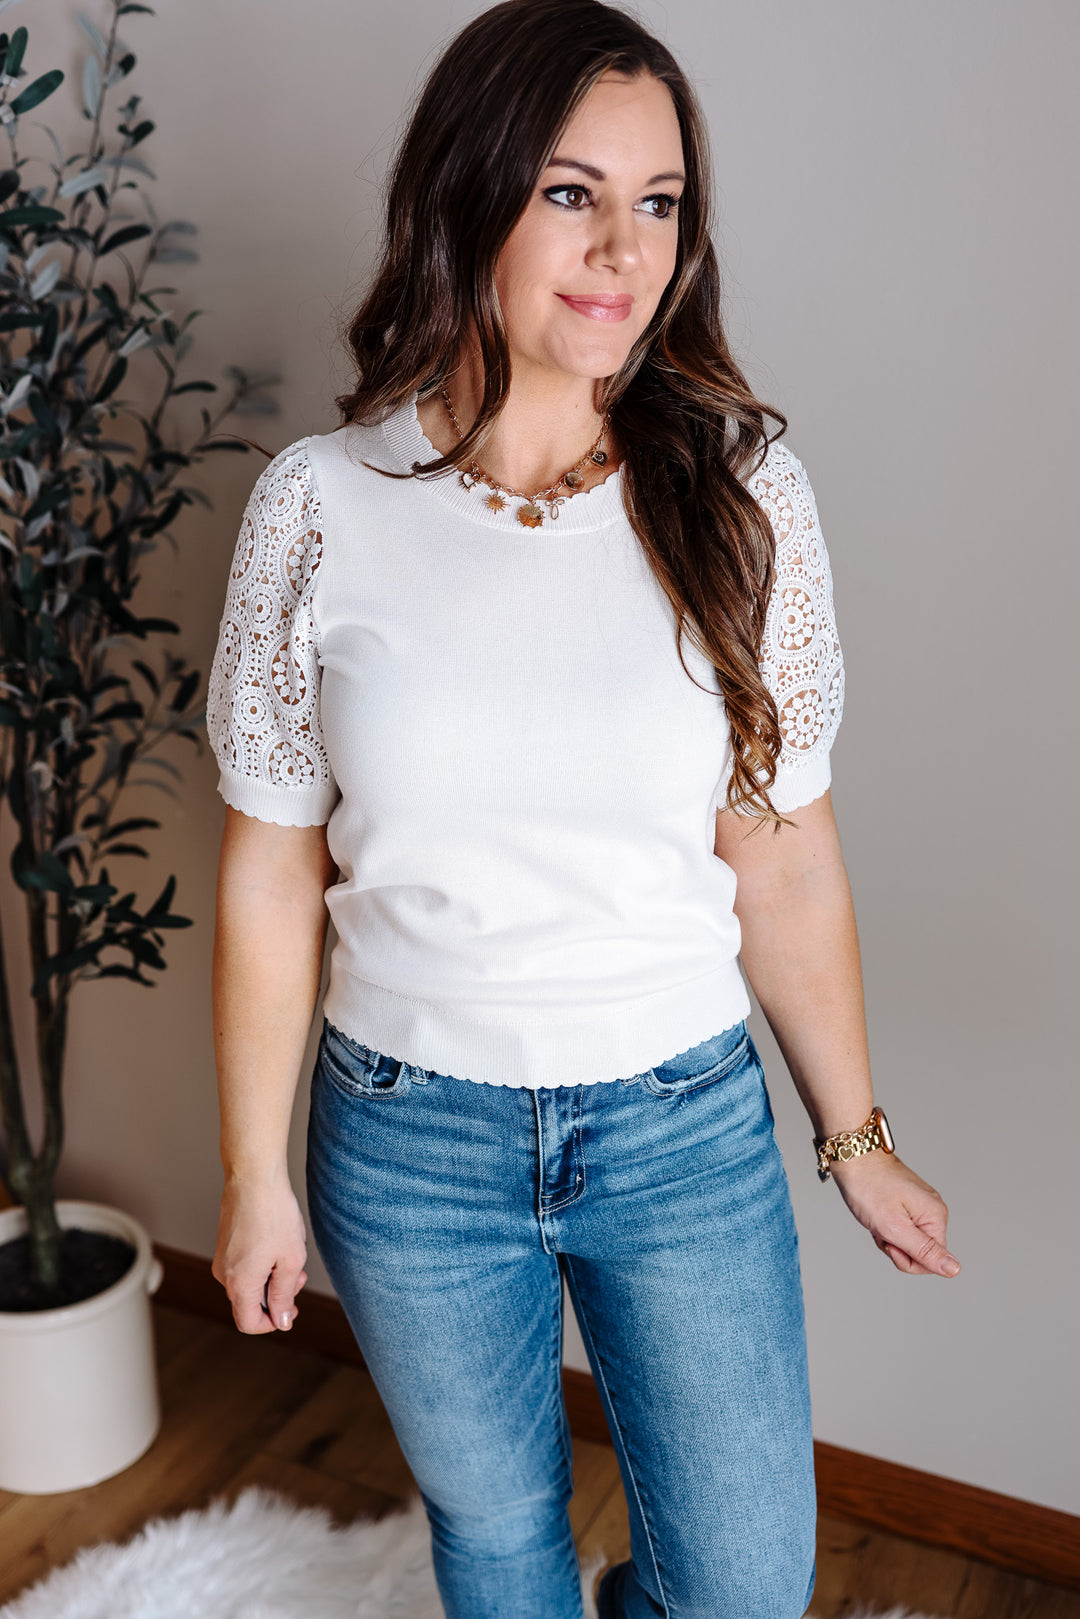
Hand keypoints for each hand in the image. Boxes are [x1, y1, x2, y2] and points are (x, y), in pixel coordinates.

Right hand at [212, 1174, 309, 1332]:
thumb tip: (281, 1322)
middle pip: (249, 1303)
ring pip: (247, 1283)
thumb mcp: (291, 1260)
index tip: (291, 1309)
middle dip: (277, 1295)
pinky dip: (262, 1264)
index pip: (249, 1323)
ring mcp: (221, 1258)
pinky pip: (242, 1266)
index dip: (272, 1323)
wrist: (254, 1178)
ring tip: (291, 1254)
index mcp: (239, 1283)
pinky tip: (277, 1242)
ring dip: (271, 1277)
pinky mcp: (224, 1244)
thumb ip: (284, 1295)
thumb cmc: (274, 1214)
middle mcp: (223, 1274)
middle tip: (299, 1275)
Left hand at [830, 1150, 960, 1276]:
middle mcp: (933, 1211)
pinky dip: (884, 1225)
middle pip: (919, 1251)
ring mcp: (920, 1205)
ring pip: (906, 1240)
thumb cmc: (869, 1187)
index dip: (906, 1259)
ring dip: (887, 1235)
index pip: (931, 1262)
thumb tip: (954, 1270)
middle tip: (880, 1227)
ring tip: (876, 1217)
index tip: (890, 1240)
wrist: (852, 1156)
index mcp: (936, 1217)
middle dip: (895, 1246)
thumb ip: (924, 1252)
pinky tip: (875, 1213)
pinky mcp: (907, 1202)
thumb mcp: (894, 1227)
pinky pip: (899, 1227)